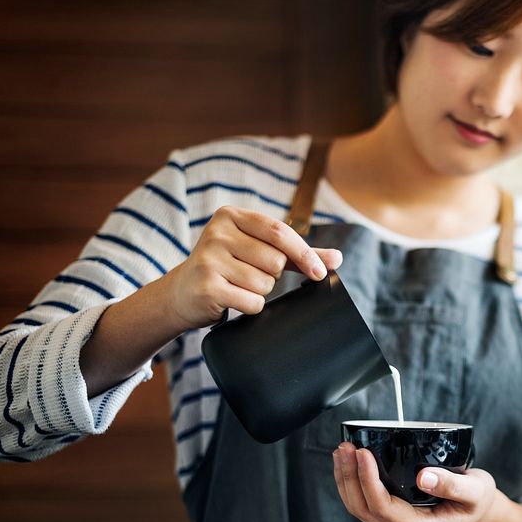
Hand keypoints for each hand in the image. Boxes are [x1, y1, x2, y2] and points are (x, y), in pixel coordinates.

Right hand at [161, 206, 342, 328]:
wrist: (183, 293)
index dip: (304, 253)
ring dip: (260, 291)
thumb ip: (297, 253)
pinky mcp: (207, 287)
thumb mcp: (259, 251)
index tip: (320, 272)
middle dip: (273, 275)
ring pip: (265, 283)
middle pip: (275, 260)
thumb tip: (338, 258)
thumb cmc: (229, 267)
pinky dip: (251, 306)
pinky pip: (252, 302)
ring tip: (238, 285)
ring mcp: (209, 259)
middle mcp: (217, 233)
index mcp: (231, 216)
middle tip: (250, 274)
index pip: (279, 232)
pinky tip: (232, 299)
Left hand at [332, 442, 501, 521]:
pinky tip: (349, 463)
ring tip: (341, 451)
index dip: (368, 480)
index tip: (363, 453)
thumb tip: (423, 477)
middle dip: (350, 477)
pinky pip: (363, 503)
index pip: (382, 507)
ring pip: (358, 507)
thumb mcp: (475, 490)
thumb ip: (452, 485)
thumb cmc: (477, 500)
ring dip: (346, 479)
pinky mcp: (391, 515)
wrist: (478, 511)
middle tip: (345, 447)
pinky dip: (352, 482)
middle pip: (363, 508)